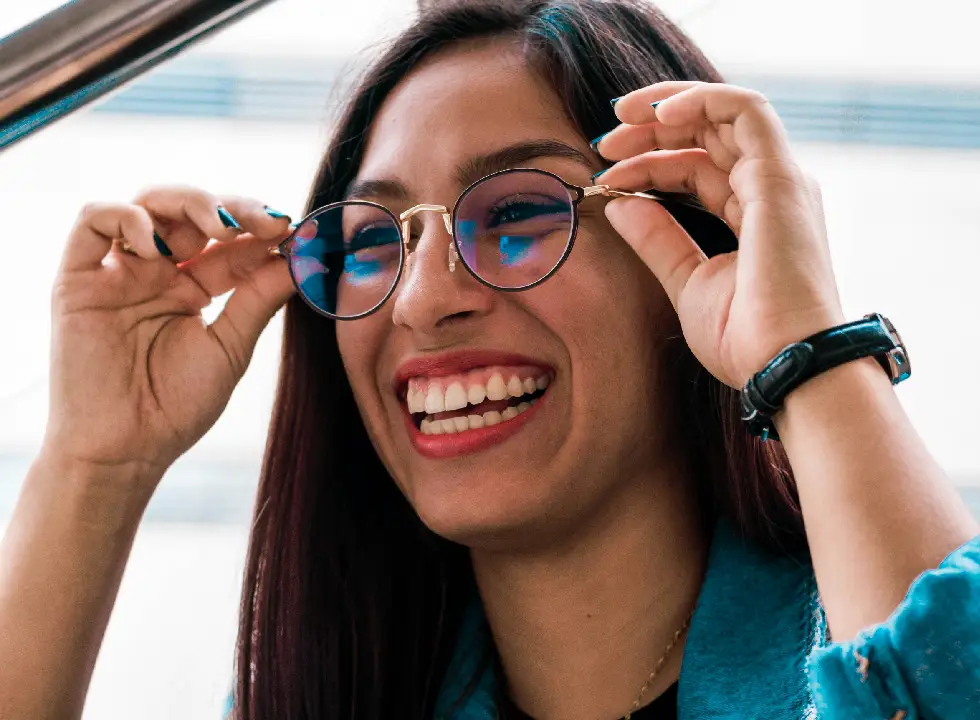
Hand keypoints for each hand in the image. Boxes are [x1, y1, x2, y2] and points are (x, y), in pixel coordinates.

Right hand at [43, 186, 294, 483]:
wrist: (124, 451)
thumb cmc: (175, 408)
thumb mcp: (230, 348)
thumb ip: (259, 299)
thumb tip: (300, 258)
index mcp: (195, 289)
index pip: (230, 242)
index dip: (261, 230)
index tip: (296, 230)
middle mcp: (157, 273)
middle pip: (192, 213)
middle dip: (233, 208)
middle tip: (266, 222)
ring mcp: (119, 272)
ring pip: (148, 204)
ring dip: (189, 204)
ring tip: (219, 228)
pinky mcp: (78, 278)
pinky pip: (92, 221)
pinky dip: (127, 217)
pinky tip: (158, 243)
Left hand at [595, 81, 844, 388]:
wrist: (784, 365)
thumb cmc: (745, 339)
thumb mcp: (686, 281)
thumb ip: (657, 239)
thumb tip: (618, 203)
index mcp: (752, 214)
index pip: (695, 168)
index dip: (647, 165)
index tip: (603, 179)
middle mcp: (769, 190)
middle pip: (707, 136)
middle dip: (651, 131)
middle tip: (603, 143)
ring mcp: (778, 182)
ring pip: (723, 115)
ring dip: (668, 109)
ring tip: (619, 120)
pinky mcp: (780, 178)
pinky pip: (746, 110)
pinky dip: (701, 99)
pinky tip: (656, 113)